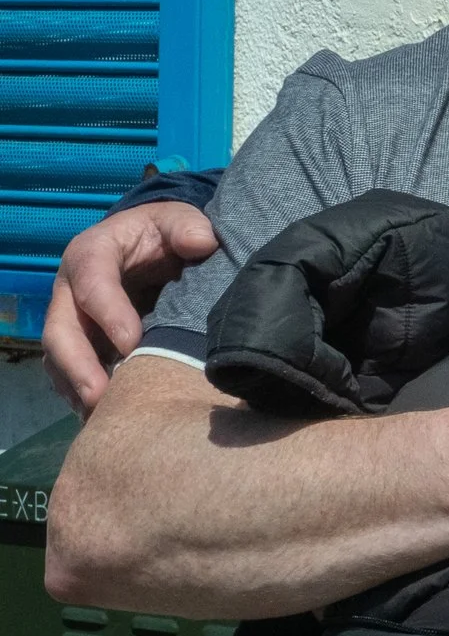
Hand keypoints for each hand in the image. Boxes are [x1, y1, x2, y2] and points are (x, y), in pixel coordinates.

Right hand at [44, 201, 220, 413]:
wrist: (153, 242)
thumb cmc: (165, 231)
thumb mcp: (177, 218)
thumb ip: (188, 226)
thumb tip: (202, 241)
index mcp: (91, 254)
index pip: (91, 285)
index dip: (108, 314)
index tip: (132, 344)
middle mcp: (70, 289)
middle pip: (61, 329)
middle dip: (78, 365)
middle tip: (102, 397)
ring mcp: (71, 318)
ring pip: (60, 357)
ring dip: (77, 387)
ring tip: (102, 416)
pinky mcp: (81, 341)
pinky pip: (70, 371)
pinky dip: (82, 394)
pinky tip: (104, 416)